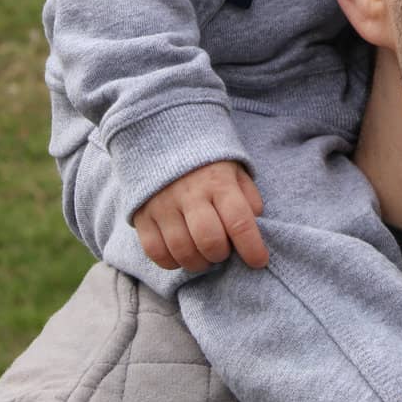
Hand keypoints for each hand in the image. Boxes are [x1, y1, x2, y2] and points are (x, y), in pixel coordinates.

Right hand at [133, 160, 266, 271]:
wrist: (163, 139)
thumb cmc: (208, 163)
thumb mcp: (236, 171)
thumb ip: (248, 198)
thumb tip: (255, 229)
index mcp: (219, 182)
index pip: (239, 222)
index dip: (252, 248)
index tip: (258, 262)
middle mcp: (190, 194)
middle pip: (209, 241)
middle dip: (220, 255)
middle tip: (222, 252)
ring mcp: (163, 205)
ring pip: (182, 250)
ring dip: (198, 263)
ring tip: (204, 257)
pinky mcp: (142, 215)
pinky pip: (155, 251)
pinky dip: (171, 262)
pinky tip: (181, 255)